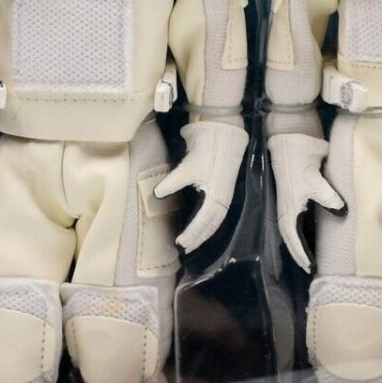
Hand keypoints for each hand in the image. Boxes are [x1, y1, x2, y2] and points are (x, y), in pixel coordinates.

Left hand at [153, 121, 248, 252]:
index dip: (192, 235)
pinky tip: (200, 224)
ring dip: (204, 232)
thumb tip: (156, 194)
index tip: (180, 244)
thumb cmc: (207, 151)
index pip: (203, 223)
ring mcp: (225, 195)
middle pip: (211, 226)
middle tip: (185, 248)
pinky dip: (208, 222)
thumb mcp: (187, 168)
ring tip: (193, 241)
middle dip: (199, 238)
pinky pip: (217, 213)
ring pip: (215, 221)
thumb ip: (172, 183)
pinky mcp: (223, 189)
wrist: (223, 134)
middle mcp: (223, 200)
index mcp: (216, 198)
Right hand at [268, 132, 344, 272]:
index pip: (294, 238)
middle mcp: (287, 208)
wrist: (291, 138)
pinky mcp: (294, 193)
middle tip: (310, 267)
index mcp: (289, 209)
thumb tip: (343, 213)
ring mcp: (289, 201)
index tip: (310, 267)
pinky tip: (306, 231)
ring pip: (291, 229)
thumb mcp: (317, 181)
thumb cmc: (302, 160)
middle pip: (290, 238)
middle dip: (299, 253)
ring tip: (308, 255)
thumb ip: (329, 198)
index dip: (301, 253)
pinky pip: (295, 219)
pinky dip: (299, 230)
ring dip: (298, 243)